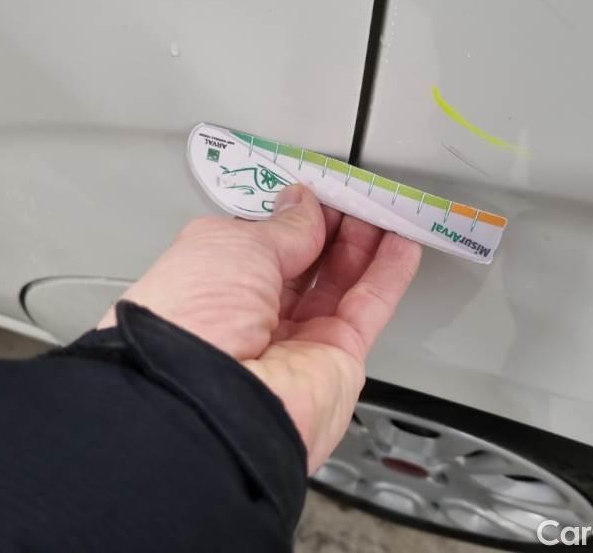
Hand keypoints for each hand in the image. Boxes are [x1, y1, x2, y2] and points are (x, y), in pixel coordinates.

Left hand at [99, 185, 420, 471]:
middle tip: (355, 197)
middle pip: (303, 266)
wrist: (209, 402)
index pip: (261, 246)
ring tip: (384, 211)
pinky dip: (388, 276)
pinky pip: (367, 310)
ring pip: (339, 285)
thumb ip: (281, 226)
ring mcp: (296, 344)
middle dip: (331, 228)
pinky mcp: (336, 362)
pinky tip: (402, 246)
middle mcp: (251, 321)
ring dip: (365, 246)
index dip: (291, 216)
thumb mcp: (232, 246)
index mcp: (212, 290)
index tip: (317, 190)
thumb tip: (304, 204)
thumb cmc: (190, 322)